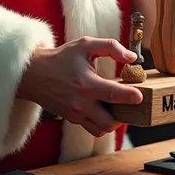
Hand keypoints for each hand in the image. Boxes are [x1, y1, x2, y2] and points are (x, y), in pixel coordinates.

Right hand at [17, 37, 142, 137]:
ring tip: (115, 106)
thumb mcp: (85, 44)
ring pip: (102, 130)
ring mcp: (76, 114)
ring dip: (112, 121)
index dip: (130, 97)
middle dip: (124, 115)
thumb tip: (131, 58)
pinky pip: (92, 128)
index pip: (113, 94)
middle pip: (110, 122)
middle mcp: (81, 103)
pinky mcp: (72, 119)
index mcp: (86, 84)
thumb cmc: (61, 58)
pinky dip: (101, 122)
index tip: (140, 96)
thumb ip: (111, 47)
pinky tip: (102, 109)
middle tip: (128, 103)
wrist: (34, 74)